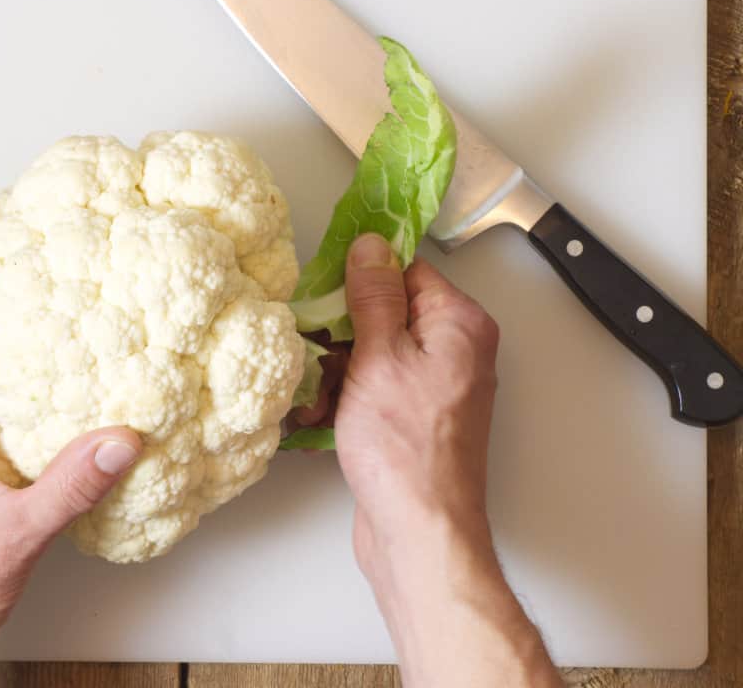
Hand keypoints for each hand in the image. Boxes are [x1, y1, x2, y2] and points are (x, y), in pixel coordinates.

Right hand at [334, 233, 560, 687]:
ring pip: (373, 354)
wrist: (420, 530)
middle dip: (342, 336)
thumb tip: (371, 246)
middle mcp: (457, 351)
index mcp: (459, 324)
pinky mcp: (415, 418)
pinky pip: (374, 389)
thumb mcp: (378, 357)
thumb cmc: (406, 450)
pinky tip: (322, 420)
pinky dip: (345, 400)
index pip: (407, 271)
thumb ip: (375, 296)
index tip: (325, 295)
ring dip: (335, 373)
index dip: (361, 280)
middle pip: (386, 314)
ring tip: (317, 400)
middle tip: (319, 358)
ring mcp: (436, 387)